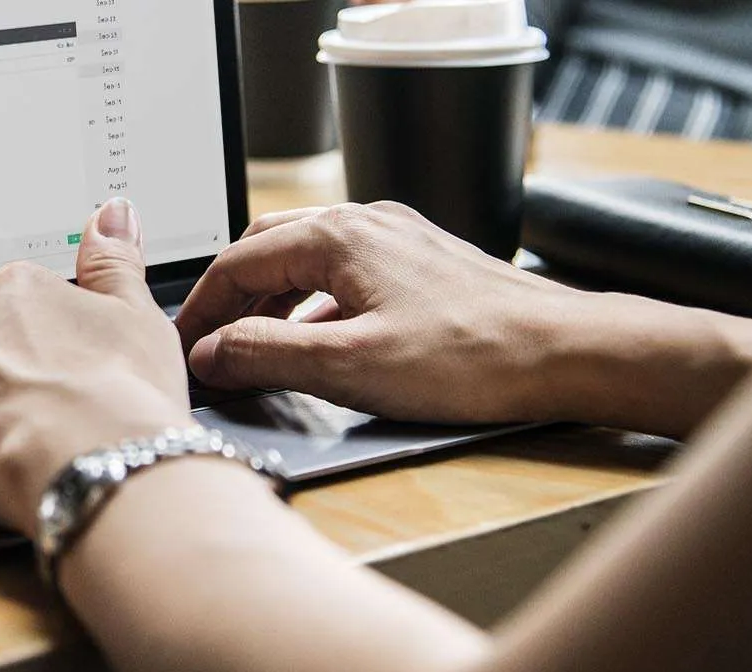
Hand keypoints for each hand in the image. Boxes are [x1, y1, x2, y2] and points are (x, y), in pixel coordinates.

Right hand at [173, 202, 751, 435]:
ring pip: (306, 258)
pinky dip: (310, 304)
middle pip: (267, 249)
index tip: (182, 346)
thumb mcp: (351, 367)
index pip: (237, 262)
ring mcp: (397, 240)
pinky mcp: (422, 264)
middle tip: (206, 343)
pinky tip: (316, 343)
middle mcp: (366, 224)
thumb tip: (211, 352)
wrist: (569, 353)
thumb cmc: (475, 356)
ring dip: (269, 299)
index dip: (200, 308)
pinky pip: (344, 272)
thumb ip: (267, 355)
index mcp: (338, 237)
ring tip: (249, 344)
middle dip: (230, 296)